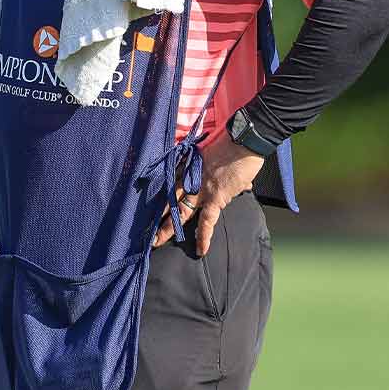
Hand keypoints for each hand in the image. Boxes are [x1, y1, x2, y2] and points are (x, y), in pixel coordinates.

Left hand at [152, 136, 265, 254]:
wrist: (245, 139)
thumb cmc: (234, 142)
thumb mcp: (217, 152)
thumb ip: (226, 171)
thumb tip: (243, 184)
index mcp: (189, 165)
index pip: (170, 182)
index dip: (160, 195)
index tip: (150, 204)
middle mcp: (190, 177)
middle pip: (168, 198)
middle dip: (155, 214)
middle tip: (143, 227)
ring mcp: (200, 188)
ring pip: (179, 211)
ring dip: (167, 227)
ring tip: (156, 242)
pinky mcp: (215, 197)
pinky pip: (206, 220)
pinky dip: (204, 236)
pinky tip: (201, 250)